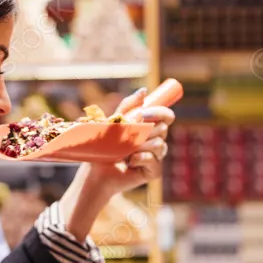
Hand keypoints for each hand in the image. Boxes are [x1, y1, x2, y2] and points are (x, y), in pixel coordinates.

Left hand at [59, 87, 175, 241]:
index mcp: (150, 128)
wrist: (96, 171)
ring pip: (159, 144)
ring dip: (139, 146)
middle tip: (128, 135)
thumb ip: (128, 107)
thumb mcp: (114, 122)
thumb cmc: (104, 147)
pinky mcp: (154, 171)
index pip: (166, 116)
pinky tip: (129, 162)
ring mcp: (156, 157)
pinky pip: (153, 160)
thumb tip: (144, 91)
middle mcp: (156, 141)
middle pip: (163, 129)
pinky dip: (139, 159)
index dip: (161, 112)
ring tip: (125, 151)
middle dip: (144, 130)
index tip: (144, 113)